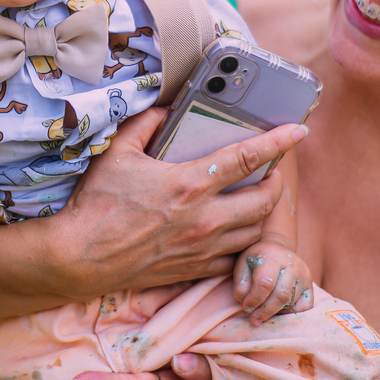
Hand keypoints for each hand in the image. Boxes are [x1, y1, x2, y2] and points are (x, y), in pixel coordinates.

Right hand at [50, 109, 308, 300]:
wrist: (81, 257)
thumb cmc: (97, 205)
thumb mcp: (117, 154)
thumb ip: (145, 125)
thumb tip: (165, 109)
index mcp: (190, 183)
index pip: (247, 158)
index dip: (277, 142)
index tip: (298, 131)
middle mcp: (205, 218)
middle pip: (265, 200)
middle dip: (276, 183)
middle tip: (270, 172)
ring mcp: (203, 247)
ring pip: (256, 231)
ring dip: (262, 213)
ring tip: (255, 200)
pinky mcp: (195, 269)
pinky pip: (235, 258)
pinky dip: (241, 244)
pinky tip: (233, 232)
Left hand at [232, 236, 314, 324]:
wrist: (276, 249)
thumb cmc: (255, 260)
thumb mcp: (242, 265)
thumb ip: (241, 285)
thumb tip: (248, 306)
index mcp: (273, 257)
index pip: (265, 282)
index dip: (254, 299)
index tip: (246, 308)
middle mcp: (293, 265)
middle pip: (281, 295)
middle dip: (266, 311)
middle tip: (254, 320)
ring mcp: (304, 276)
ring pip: (291, 302)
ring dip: (275, 312)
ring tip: (263, 311)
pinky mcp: (311, 286)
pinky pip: (304, 307)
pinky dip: (290, 313)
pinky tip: (278, 309)